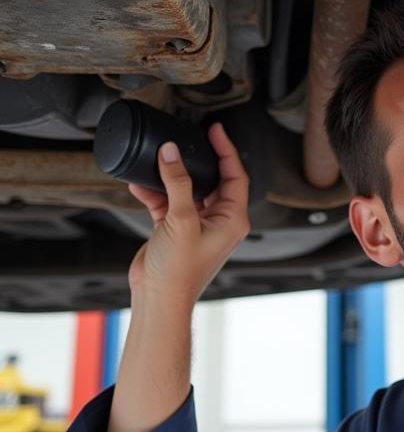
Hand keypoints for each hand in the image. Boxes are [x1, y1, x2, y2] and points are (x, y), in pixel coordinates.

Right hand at [126, 122, 250, 306]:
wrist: (158, 301)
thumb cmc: (179, 271)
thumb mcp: (181, 220)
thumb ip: (178, 184)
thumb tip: (173, 154)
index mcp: (233, 218)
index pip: (235, 175)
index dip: (226, 150)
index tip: (215, 131)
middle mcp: (219, 221)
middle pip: (214, 180)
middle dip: (199, 160)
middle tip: (190, 139)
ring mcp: (197, 226)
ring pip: (188, 191)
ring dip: (172, 177)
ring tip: (160, 158)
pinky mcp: (176, 231)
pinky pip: (168, 204)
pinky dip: (156, 194)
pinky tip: (140, 184)